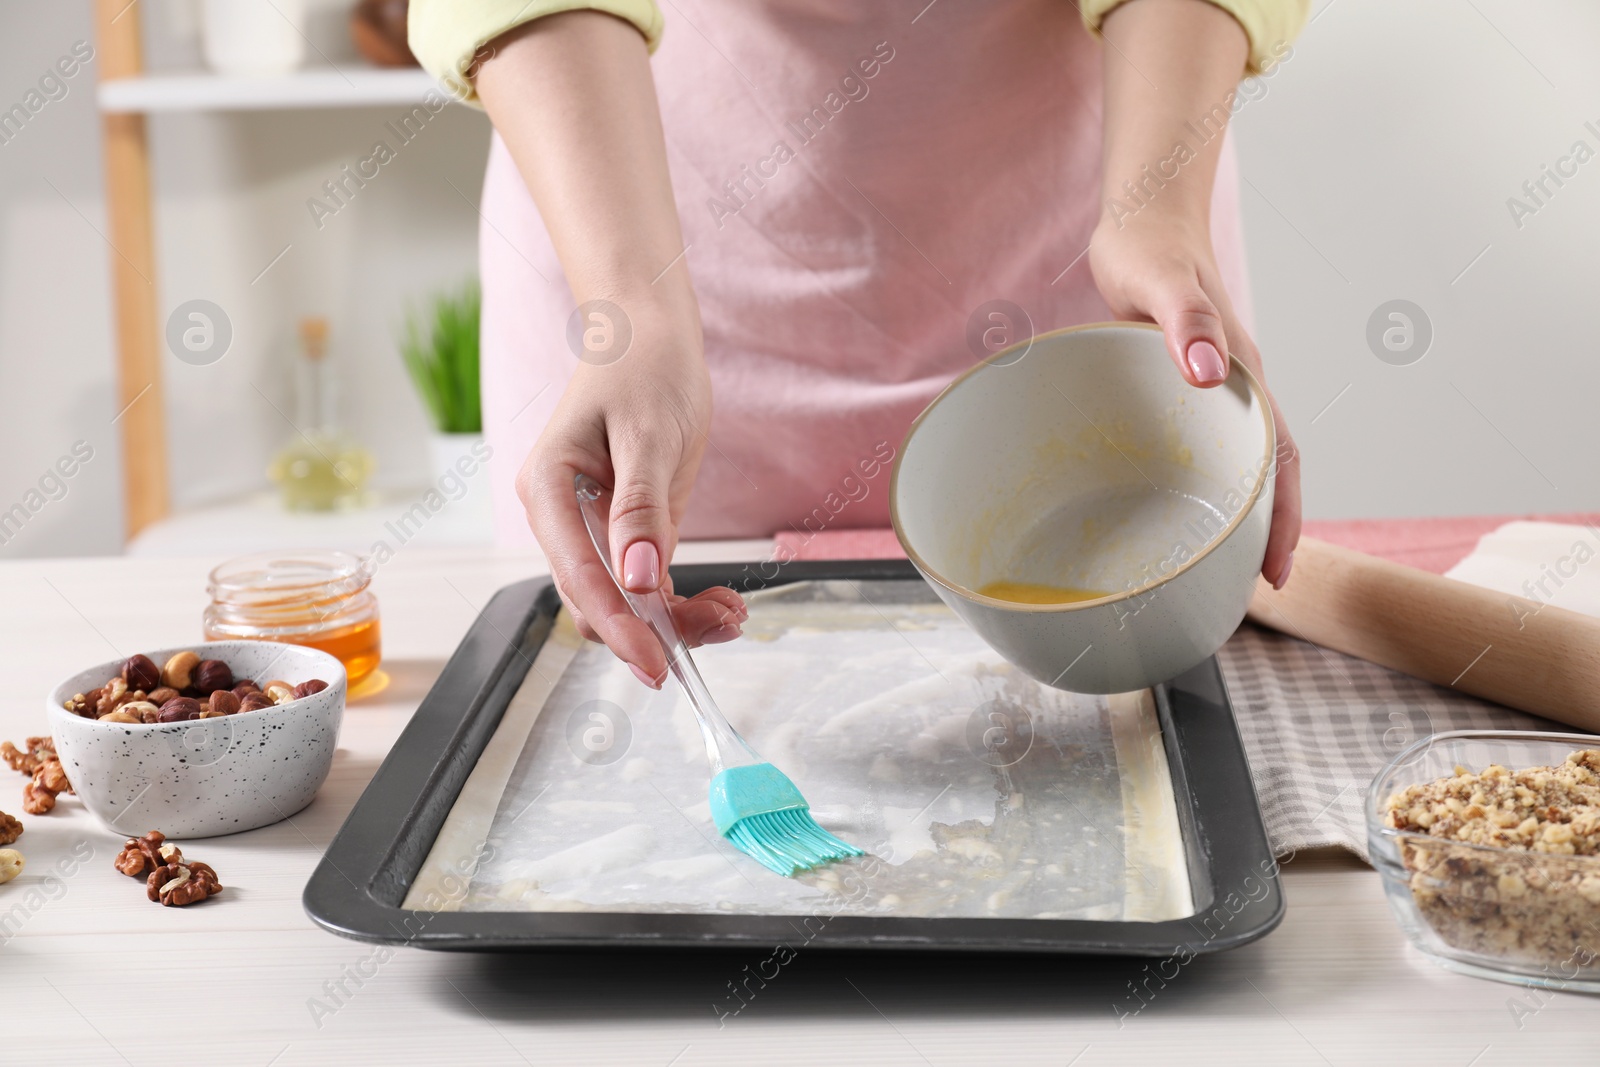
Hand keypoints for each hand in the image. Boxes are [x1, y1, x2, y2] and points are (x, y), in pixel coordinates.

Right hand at [518, 303, 747, 685]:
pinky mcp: (625, 531)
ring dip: (673, 622)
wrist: (649, 333)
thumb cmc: (642, 366)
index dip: (619, 627)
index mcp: (549, 489)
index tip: (658, 662)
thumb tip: (638, 580)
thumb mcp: (649, 433)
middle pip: (596, 602)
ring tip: (731, 613)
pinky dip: (679, 602)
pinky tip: (719, 602)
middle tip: (721, 626)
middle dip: (654, 629)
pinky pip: (643, 585)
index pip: (577, 578)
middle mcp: (561, 517)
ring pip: (621, 603)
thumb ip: (642, 508)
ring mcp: (592, 528)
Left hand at [1089, 212, 1300, 587]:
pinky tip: (1170, 506)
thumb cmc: (1149, 247)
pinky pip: (1196, 446)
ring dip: (1231, 513)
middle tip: (1245, 593)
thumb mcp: (1158, 283)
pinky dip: (1195, 482)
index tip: (1276, 571)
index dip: (1282, 518)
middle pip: (1264, 474)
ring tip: (1212, 568)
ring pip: (1232, 463)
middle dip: (1263, 534)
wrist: (1144, 217)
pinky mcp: (1178, 388)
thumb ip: (1184, 323)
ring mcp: (1208, 391)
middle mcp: (1232, 391)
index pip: (1280, 460)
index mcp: (1241, 377)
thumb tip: (1208, 372)